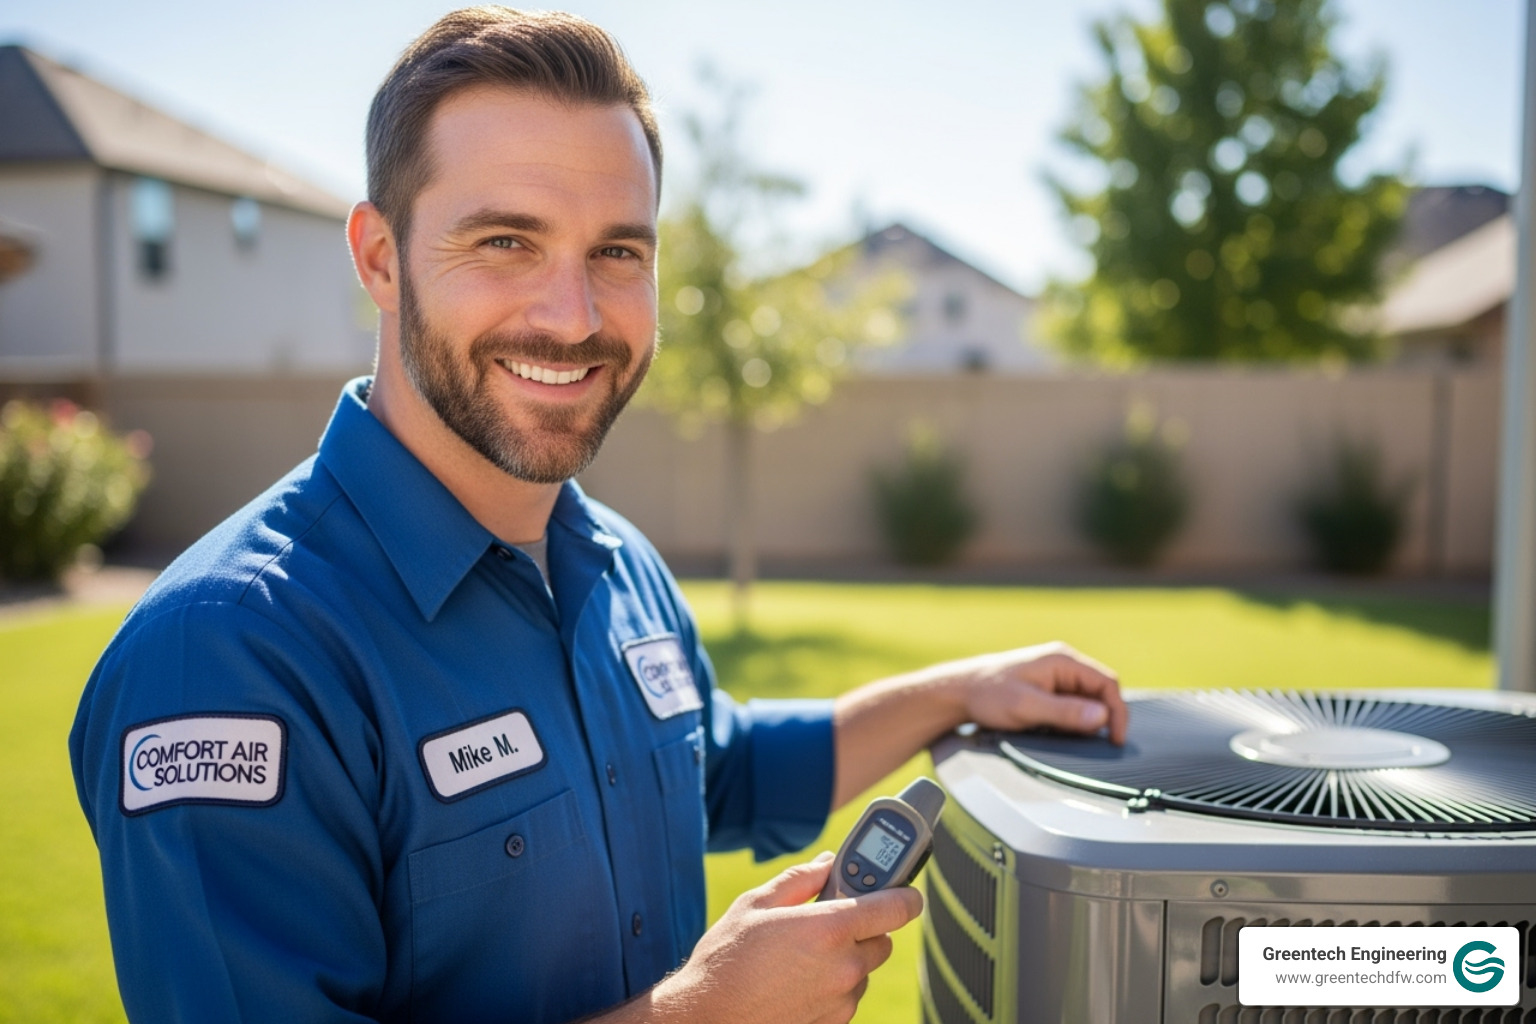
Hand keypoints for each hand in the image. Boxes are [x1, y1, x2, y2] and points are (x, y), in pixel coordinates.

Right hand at [647, 852, 922, 1023]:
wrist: (707, 1016)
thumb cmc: (726, 958)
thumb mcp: (757, 903)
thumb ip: (802, 879)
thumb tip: (829, 862)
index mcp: (830, 928)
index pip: (897, 907)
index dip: (905, 893)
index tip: (903, 888)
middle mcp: (845, 967)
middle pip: (883, 939)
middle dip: (864, 926)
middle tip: (829, 919)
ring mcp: (842, 1000)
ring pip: (864, 969)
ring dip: (846, 958)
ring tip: (801, 955)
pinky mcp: (834, 1023)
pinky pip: (847, 995)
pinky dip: (833, 984)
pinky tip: (797, 979)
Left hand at [947, 641, 1126, 743]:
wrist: (960, 691)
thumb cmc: (989, 694)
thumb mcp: (1027, 706)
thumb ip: (1065, 712)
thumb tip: (1102, 717)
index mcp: (1063, 661)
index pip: (1107, 683)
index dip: (1117, 712)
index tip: (1116, 739)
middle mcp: (1063, 665)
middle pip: (1100, 692)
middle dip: (1102, 718)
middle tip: (1095, 743)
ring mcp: (1055, 677)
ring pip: (1086, 701)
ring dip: (1085, 721)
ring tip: (1069, 737)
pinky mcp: (1047, 689)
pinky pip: (1071, 705)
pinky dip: (1072, 721)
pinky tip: (1057, 732)